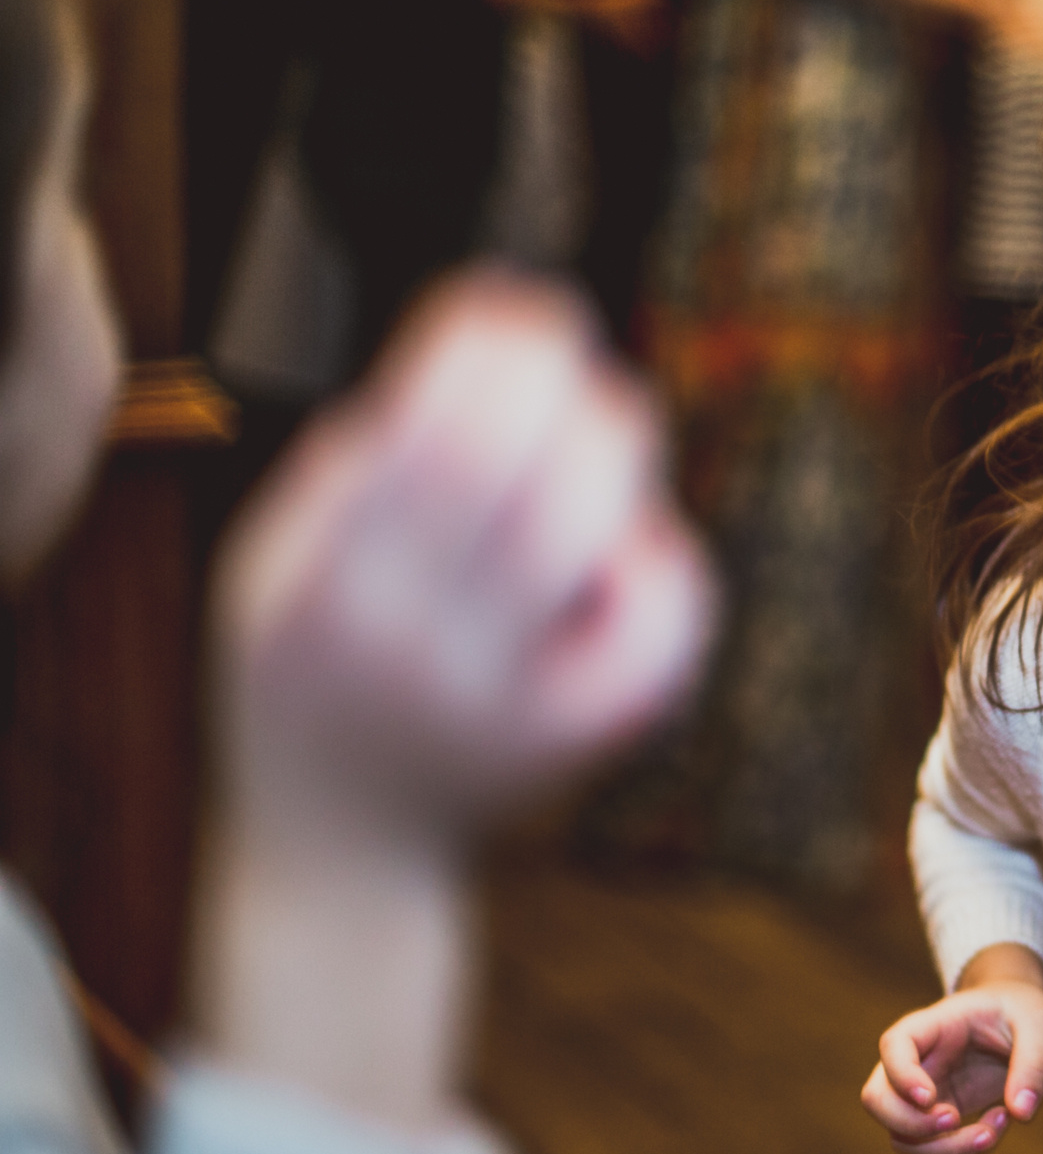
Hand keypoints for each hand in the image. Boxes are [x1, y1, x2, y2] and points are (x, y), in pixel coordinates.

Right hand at [199, 271, 713, 1127]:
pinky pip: (658, 622)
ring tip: (599, 425)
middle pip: (516, 475)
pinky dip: (658, 553)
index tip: (505, 300)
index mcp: (316, 592)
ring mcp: (503, 701)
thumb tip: (475, 350)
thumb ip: (350, 474)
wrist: (343, 853)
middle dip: (558, 384)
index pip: (419, 440)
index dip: (480, 352)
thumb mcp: (272, 569)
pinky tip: (628, 540)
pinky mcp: (583, 737)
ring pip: (590, 533)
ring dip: (609, 450)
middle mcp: (408, 650)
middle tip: (565, 346)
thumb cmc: (316, 670)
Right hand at [861, 944, 1042, 1153]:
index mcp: (930, 1026)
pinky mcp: (937, 1118)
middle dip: (910, 1124)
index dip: (902, 1075)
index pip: (893, 1047)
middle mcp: (915, 1063)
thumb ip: (1034, 1063)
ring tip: (994, 1129)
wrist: (1017, 1020)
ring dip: (943, 1148)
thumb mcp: (1040, 1024)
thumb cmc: (1021, 1012)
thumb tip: (1022, 1113)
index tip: (930, 1098)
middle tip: (955, 1119)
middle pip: (876, 1099)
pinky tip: (1000, 1120)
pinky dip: (963, 1150)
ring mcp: (920, 1095)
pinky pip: (931, 1148)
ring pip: (900, 1136)